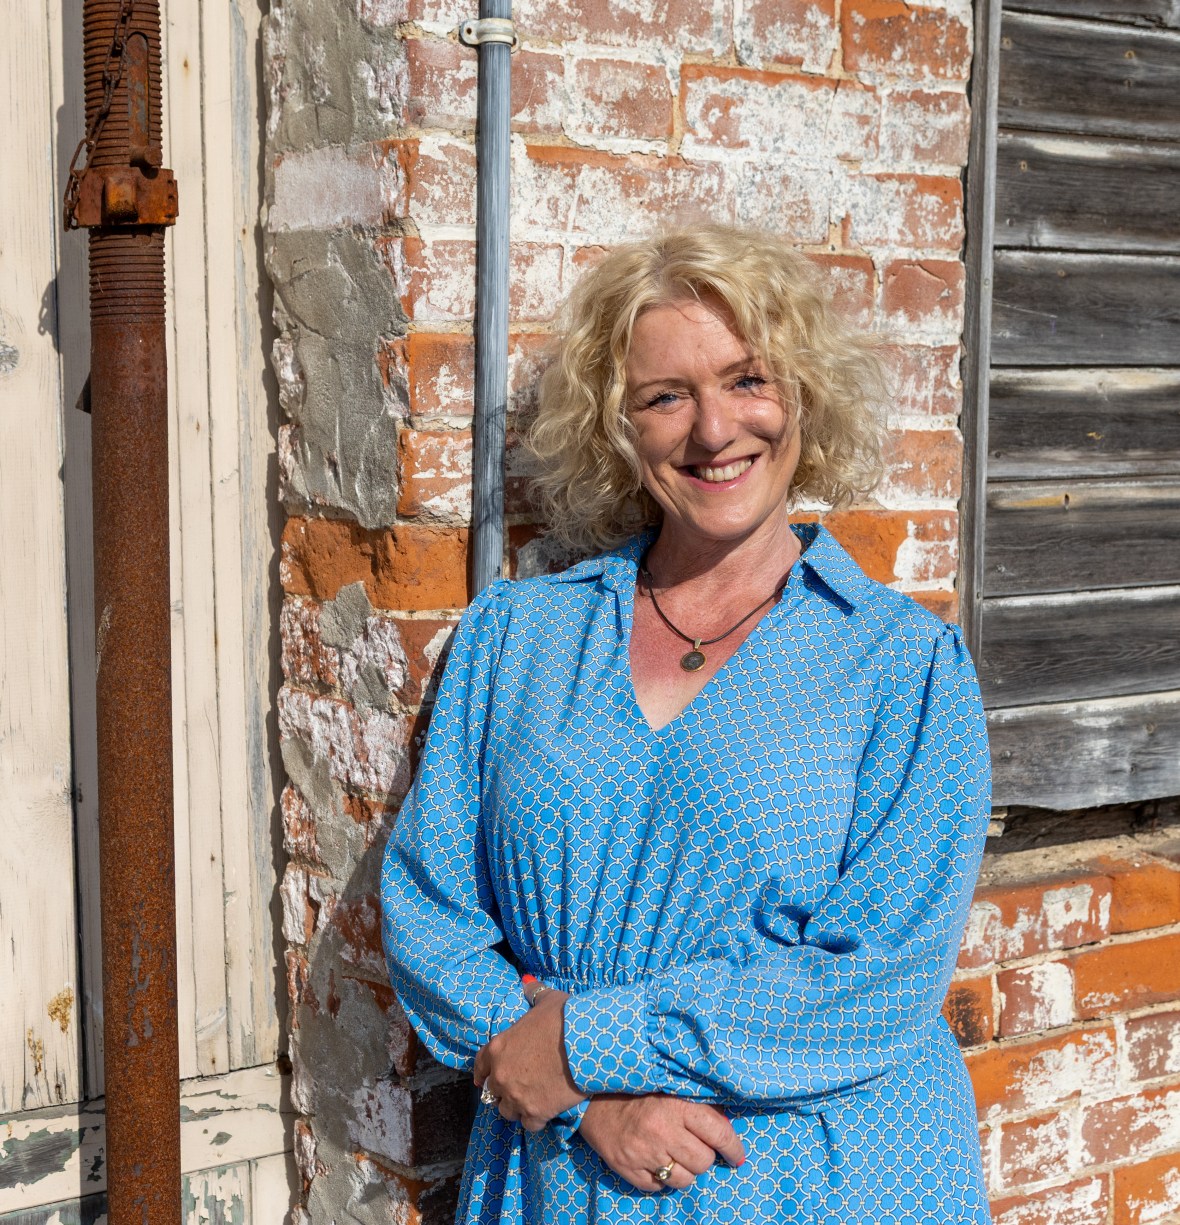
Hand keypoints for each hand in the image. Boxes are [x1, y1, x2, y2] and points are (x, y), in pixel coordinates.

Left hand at [473, 989, 584, 1130]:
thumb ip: (533, 993)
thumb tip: (527, 982)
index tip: (484, 1079)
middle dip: (504, 1090)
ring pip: (507, 1112)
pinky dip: (536, 1120)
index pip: (480, 1065)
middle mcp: (501, 1075)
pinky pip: (529, 1125)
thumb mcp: (546, 1001)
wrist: (585, 1044)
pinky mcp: (535, 1113)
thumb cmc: (565, 1019)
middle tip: (519, 1087)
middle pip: (493, 1092)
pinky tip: (546, 1112)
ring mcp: (516, 1096)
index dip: (482, 1072)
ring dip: (517, 1107)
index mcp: (499, 1047)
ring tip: (531, 1102)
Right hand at [578, 1094, 745, 1191]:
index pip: (718, 1132)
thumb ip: (698, 1105)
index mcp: (676, 1106)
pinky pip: (659, 1188)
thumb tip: (727, 1126)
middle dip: (703, 1156)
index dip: (733, 1147)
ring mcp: (644, 1153)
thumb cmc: (638, 1092)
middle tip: (693, 1146)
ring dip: (684, 1171)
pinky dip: (661, 1179)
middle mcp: (662, 1130)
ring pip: (685, 1180)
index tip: (737, 1155)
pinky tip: (655, 1161)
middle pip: (703, 1161)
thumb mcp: (670, 1088)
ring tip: (674, 1155)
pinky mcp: (629, 1170)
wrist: (593, 1101)